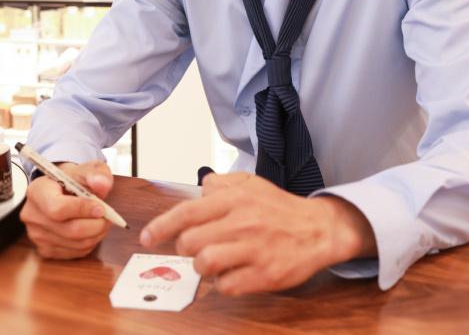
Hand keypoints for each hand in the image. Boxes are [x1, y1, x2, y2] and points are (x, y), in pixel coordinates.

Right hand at [20, 160, 113, 259]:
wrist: (60, 190)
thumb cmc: (71, 180)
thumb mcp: (85, 169)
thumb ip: (96, 173)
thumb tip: (102, 184)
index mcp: (37, 191)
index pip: (57, 208)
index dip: (83, 210)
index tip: (100, 207)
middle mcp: (32, 215)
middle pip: (70, 230)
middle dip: (96, 225)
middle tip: (108, 217)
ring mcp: (36, 235)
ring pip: (75, 244)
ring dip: (96, 235)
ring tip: (102, 222)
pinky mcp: (45, 249)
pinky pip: (74, 253)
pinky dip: (89, 243)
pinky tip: (90, 230)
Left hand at [139, 172, 374, 295]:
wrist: (320, 229)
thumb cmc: (280, 208)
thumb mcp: (251, 184)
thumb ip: (222, 184)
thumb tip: (200, 188)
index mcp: (235, 199)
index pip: (187, 212)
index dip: (161, 227)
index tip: (147, 237)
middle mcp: (242, 222)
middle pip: (190, 242)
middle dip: (186, 248)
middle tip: (197, 247)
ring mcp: (254, 249)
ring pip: (204, 264)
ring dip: (203, 267)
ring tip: (216, 261)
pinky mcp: (265, 274)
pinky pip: (226, 285)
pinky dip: (224, 283)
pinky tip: (234, 273)